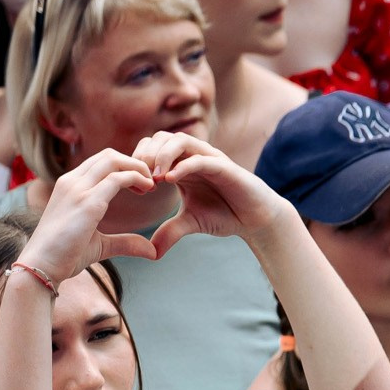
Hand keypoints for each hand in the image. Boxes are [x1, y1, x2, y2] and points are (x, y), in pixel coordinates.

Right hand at [22, 147, 163, 283]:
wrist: (40, 267)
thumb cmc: (63, 257)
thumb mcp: (99, 245)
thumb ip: (124, 242)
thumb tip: (152, 251)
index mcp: (69, 185)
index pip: (100, 162)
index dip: (124, 167)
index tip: (140, 185)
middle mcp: (72, 181)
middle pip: (109, 155)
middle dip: (134, 163)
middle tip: (150, 182)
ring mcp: (77, 189)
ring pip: (113, 160)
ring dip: (137, 168)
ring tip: (151, 184)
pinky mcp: (87, 203)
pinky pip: (117, 179)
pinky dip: (136, 178)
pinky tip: (147, 189)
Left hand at [137, 132, 291, 252]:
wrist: (256, 219)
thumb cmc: (225, 215)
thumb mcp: (191, 223)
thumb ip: (170, 231)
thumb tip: (152, 253)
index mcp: (182, 164)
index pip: (154, 147)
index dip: (139, 160)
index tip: (134, 184)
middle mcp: (194, 156)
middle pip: (162, 137)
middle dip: (147, 154)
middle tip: (141, 178)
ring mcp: (210, 158)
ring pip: (181, 140)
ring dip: (163, 155)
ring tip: (155, 177)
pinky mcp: (225, 167)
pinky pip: (201, 159)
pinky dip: (183, 166)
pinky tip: (170, 180)